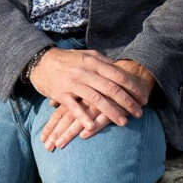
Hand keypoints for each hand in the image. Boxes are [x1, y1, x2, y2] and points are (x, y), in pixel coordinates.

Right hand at [37, 59, 156, 149]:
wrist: (39, 61)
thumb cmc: (66, 60)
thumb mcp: (86, 56)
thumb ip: (103, 62)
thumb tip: (121, 69)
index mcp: (93, 62)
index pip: (118, 75)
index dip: (132, 88)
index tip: (143, 98)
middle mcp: (84, 72)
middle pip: (111, 88)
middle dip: (127, 102)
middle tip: (139, 113)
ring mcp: (72, 83)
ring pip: (96, 99)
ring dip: (111, 111)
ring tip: (124, 122)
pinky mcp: (60, 94)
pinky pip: (74, 107)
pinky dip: (83, 117)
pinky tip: (92, 127)